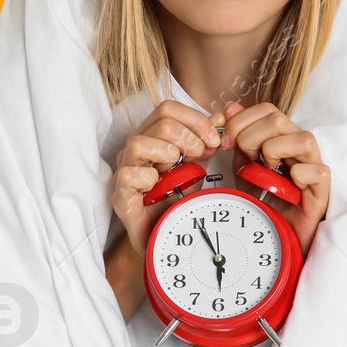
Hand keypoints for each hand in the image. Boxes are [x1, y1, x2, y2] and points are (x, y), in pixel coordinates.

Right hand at [106, 100, 226, 321]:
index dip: (196, 120)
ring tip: (178, 171)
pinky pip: (131, 175)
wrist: (166, 237)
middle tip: (201, 157)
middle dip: (189, 138)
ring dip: (168, 154)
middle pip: (160, 121)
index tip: (215, 140)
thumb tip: (226, 115)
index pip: (169, 108)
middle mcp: (136, 148)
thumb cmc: (178, 200)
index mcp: (153, 136)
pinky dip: (151, 179)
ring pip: (139, 142)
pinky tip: (161, 189)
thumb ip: (209, 139)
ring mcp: (125, 170)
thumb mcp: (200, 164)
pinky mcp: (120, 195)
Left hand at [220, 101, 329, 257]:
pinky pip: (317, 170)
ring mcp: (312, 167)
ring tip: (267, 171)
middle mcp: (297, 148)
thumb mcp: (241, 167)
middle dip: (251, 136)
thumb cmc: (261, 202)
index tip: (225, 142)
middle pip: (279, 119)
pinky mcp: (321, 190)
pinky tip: (287, 186)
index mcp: (279, 138)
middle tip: (245, 159)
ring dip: (275, 152)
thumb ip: (237, 139)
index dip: (242, 120)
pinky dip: (298, 175)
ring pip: (303, 138)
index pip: (266, 110)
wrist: (271, 238)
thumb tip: (230, 108)